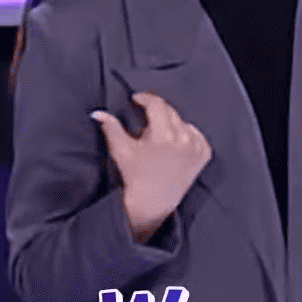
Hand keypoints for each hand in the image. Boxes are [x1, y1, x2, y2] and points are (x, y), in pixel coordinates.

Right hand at [92, 92, 210, 243]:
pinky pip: (196, 134)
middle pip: (169, 111)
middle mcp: (184, 138)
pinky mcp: (204, 155)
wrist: (152, 202)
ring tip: (158, 139)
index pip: (156, 104)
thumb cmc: (135, 177)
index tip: (137, 100)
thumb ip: (111, 128)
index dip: (145, 98)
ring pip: (182, 122)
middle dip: (155, 113)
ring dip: (170, 124)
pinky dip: (186, 135)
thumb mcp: (121, 150)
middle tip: (145, 124)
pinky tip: (174, 145)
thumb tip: (98, 113)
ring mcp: (196, 147)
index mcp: (163, 134)